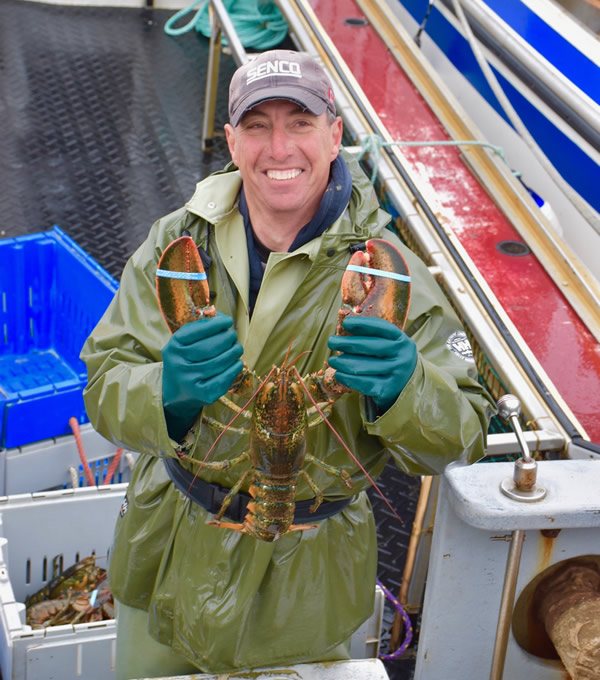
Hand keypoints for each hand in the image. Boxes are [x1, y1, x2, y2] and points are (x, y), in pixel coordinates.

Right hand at [162, 313, 242, 439]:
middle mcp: (179, 364)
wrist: (175, 392)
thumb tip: (222, 318)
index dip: (216, 324)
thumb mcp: (184, 343)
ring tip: (236, 348)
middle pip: (211, 347)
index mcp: (173, 347)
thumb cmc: (185, 360)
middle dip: (227, 338)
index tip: (228, 321)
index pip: (198, 331)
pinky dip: (234, 368)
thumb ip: (200, 328)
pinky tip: (236, 362)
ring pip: (220, 362)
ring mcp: (190, 381)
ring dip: (234, 352)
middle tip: (233, 335)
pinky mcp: (203, 394)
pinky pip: (225, 378)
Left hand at [327, 316, 416, 411]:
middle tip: (331, 342)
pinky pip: (361, 383)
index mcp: (402, 341)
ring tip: (333, 361)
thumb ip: (372, 336)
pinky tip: (339, 374)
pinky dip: (347, 378)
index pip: (382, 328)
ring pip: (362, 367)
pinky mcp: (387, 390)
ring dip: (343, 362)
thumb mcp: (389, 345)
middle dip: (346, 343)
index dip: (362, 324)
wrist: (407, 386)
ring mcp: (396, 375)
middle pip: (369, 347)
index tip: (346, 323)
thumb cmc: (391, 360)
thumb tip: (345, 327)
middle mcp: (402, 357)